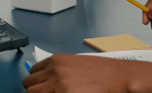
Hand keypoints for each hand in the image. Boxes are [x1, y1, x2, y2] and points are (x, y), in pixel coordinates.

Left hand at [23, 54, 151, 92]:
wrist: (121, 78)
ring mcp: (58, 87)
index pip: (32, 72)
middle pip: (29, 86)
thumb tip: (46, 82)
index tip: (40, 87)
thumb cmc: (105, 72)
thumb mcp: (77, 66)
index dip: (37, 82)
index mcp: (57, 61)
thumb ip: (59, 72)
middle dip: (36, 91)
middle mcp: (54, 72)